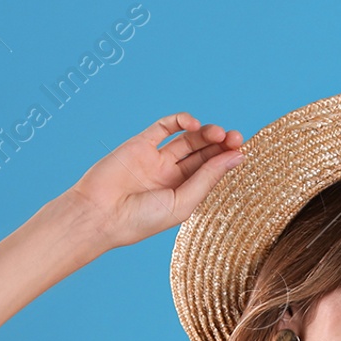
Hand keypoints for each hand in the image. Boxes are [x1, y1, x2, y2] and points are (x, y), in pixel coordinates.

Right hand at [64, 112, 244, 250]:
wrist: (99, 215)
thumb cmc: (140, 219)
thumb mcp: (182, 202)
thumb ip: (207, 178)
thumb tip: (236, 157)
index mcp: (183, 194)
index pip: (211, 171)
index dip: (226, 159)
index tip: (241, 151)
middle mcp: (171, 175)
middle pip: (203, 153)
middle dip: (221, 144)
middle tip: (236, 138)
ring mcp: (155, 158)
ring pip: (188, 139)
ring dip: (206, 132)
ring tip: (219, 133)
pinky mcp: (140, 143)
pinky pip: (164, 126)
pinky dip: (181, 121)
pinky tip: (194, 124)